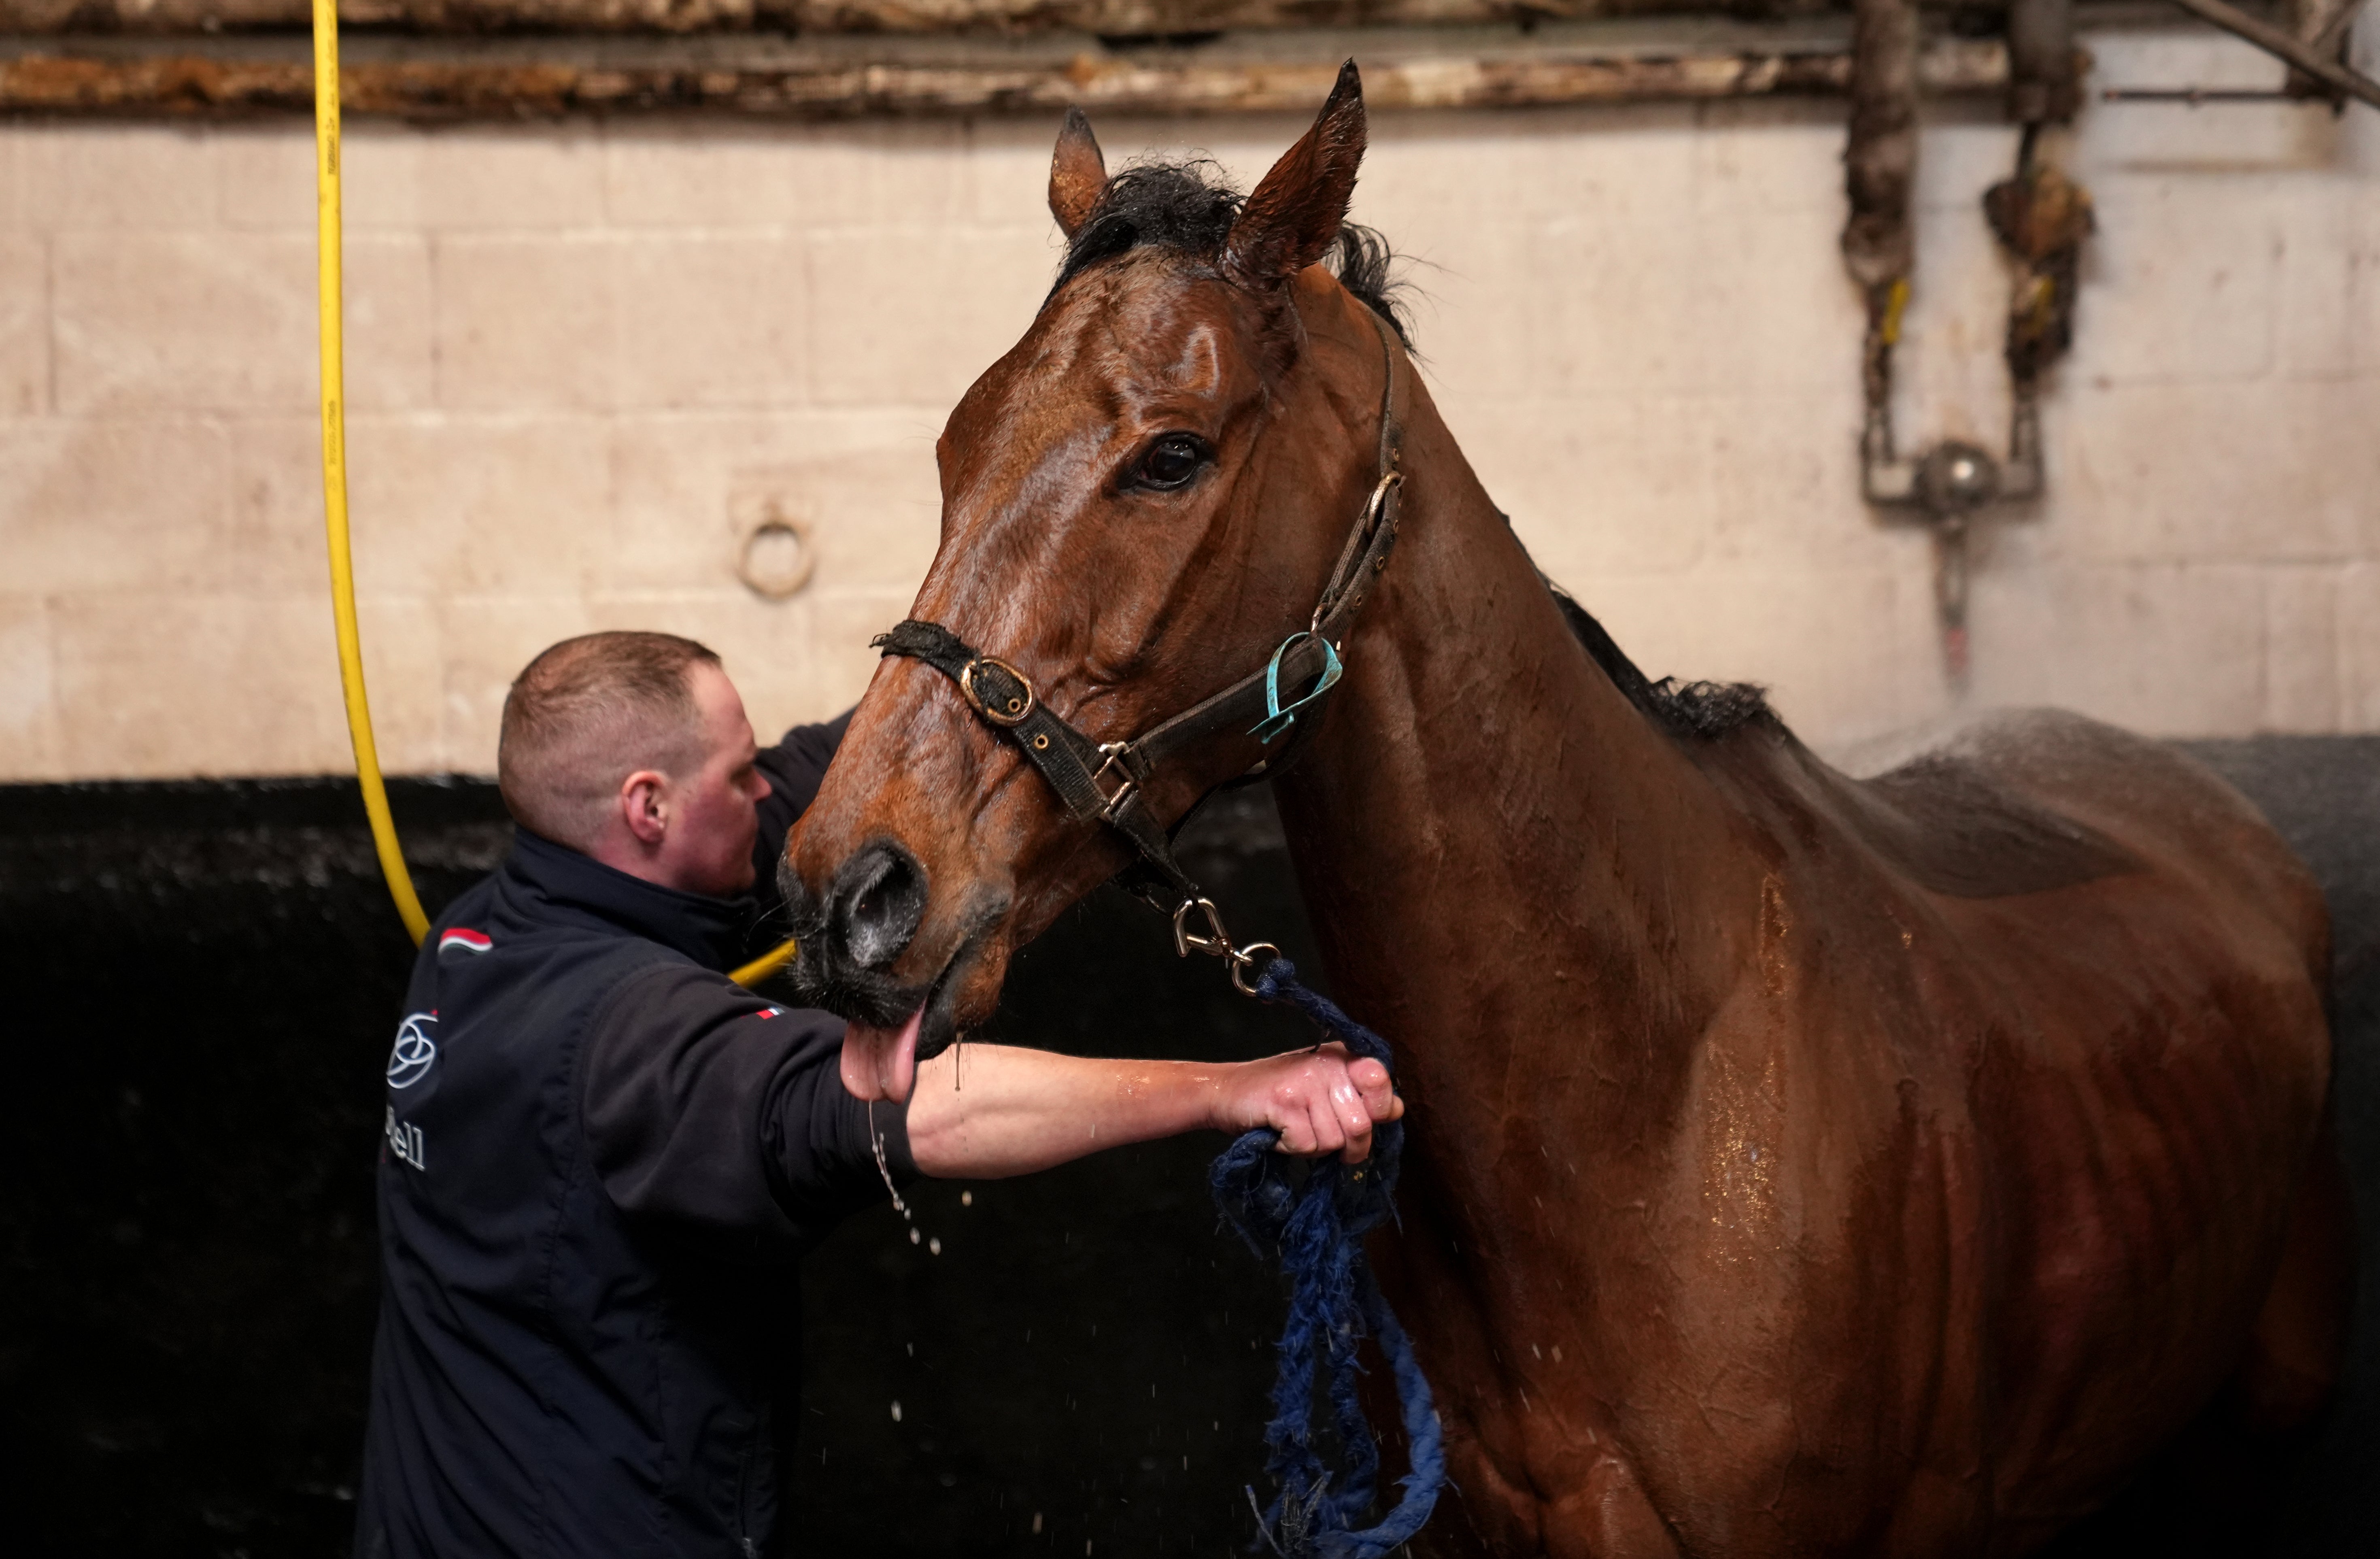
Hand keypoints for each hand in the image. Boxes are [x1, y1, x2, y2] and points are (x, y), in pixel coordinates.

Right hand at [1218, 1044, 1404, 1162]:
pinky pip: (1307, 1145)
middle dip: (1344, 1146)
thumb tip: (1397, 1109)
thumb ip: (1360, 1098)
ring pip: (1334, 1141)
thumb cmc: (1278, 1095)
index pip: (1381, 1082)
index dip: (1376, 1112)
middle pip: (1361, 1125)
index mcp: (1342, 1057)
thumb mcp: (1324, 1089)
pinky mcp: (1285, 1102)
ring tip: (1294, 1129)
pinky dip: (1292, 1148)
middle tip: (1319, 1137)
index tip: (1352, 1119)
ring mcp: (1306, 1082)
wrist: (1226, 1093)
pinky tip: (1279, 1132)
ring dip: (1313, 1147)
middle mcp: (1327, 1064)